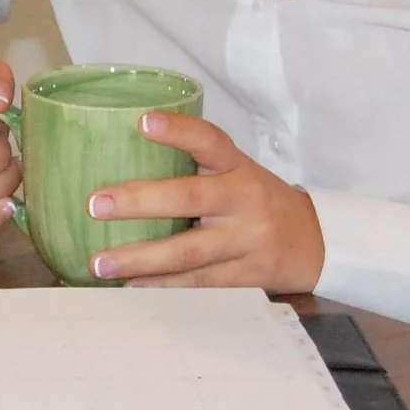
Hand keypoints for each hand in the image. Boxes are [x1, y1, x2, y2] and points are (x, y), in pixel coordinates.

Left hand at [87, 112, 324, 290]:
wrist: (314, 242)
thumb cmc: (255, 200)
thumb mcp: (236, 172)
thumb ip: (193, 166)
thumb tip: (118, 158)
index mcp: (238, 167)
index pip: (210, 141)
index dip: (179, 131)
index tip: (142, 122)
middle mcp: (244, 200)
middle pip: (190, 198)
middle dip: (139, 202)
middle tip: (95, 205)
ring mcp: (247, 241)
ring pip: (189, 251)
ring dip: (140, 259)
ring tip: (100, 263)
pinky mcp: (246, 277)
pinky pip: (198, 283)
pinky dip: (162, 287)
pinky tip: (131, 286)